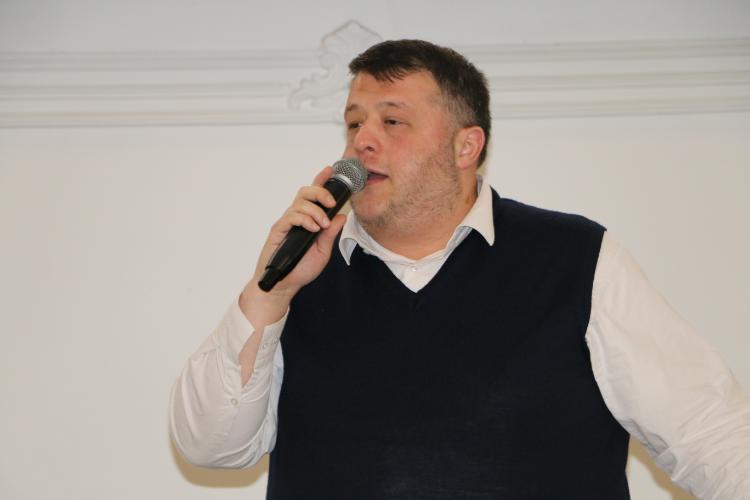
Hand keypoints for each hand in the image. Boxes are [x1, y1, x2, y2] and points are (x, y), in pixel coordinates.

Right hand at [239, 166, 346, 327]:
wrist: (284, 285)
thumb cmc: (300, 269)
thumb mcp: (323, 252)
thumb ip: (330, 234)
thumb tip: (341, 217)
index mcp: (307, 220)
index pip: (314, 196)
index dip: (321, 180)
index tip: (330, 170)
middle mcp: (296, 218)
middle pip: (305, 192)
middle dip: (321, 192)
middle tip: (332, 203)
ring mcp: (287, 223)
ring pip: (300, 202)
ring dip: (315, 211)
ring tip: (322, 225)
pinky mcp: (278, 230)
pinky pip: (291, 216)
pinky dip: (304, 219)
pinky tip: (312, 228)